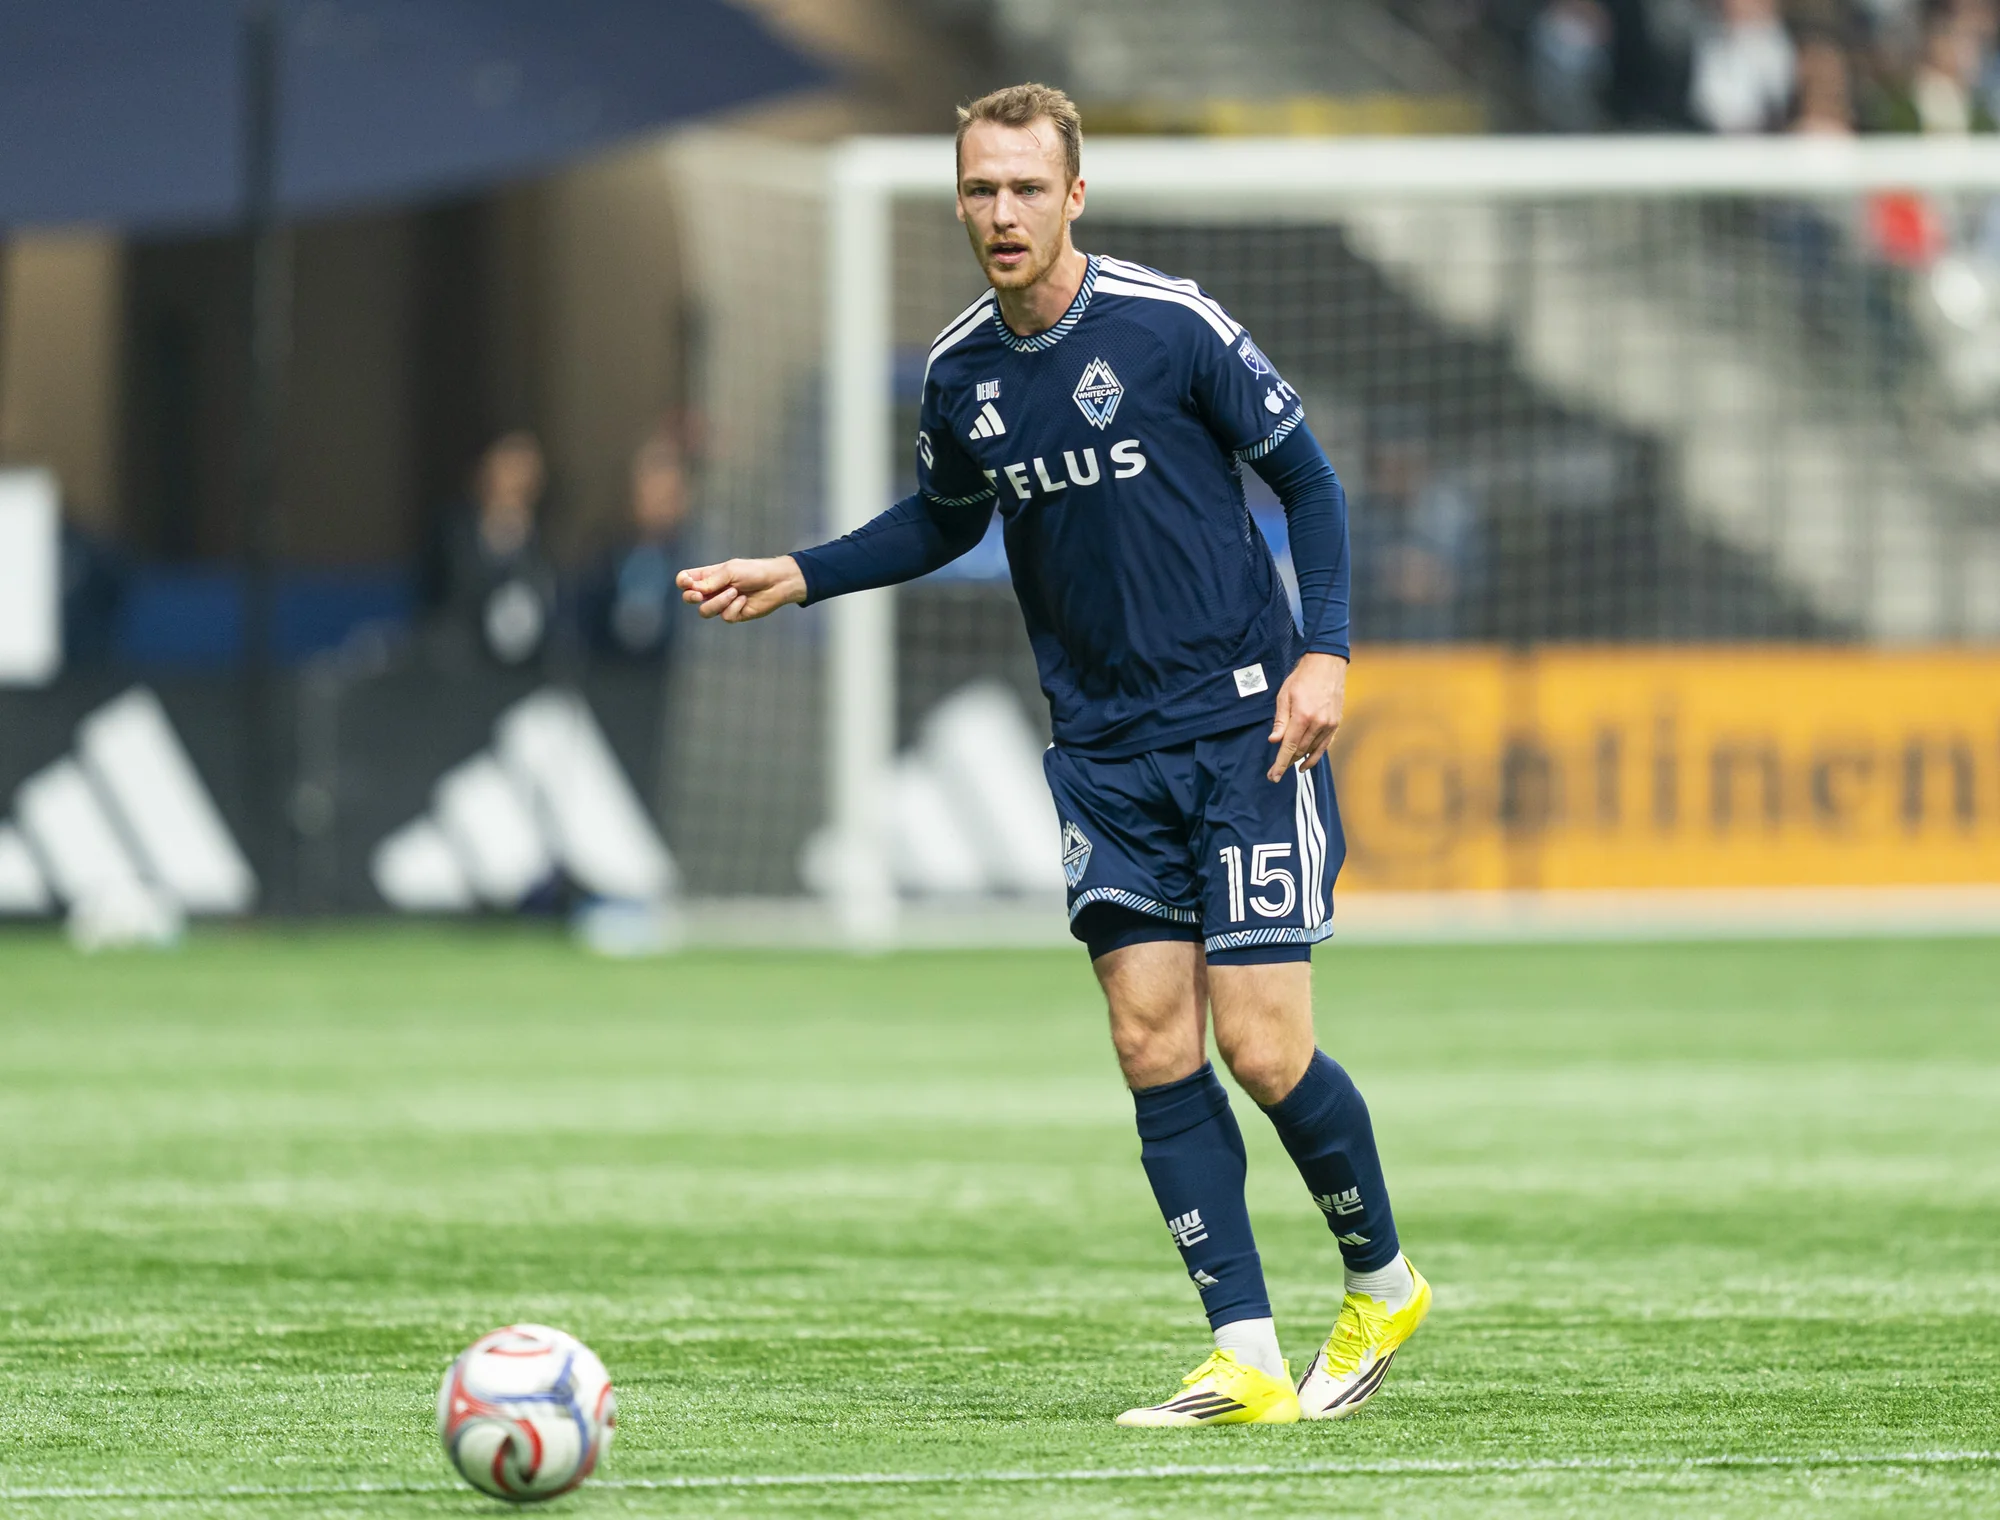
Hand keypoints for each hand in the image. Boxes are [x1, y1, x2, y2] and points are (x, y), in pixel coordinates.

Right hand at [676, 556, 807, 621]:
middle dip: (692, 597)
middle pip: (689, 598)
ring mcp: (721, 604)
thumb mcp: (730, 571)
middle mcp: (712, 591)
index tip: (688, 582)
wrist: (776, 582)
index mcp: (708, 576)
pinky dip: (735, 607)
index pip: (685, 580)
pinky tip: (744, 600)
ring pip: (705, 611)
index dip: (682, 582)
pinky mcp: (733, 615)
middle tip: (700, 595)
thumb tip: (695, 591)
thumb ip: (711, 581)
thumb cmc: (753, 571)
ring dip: (719, 602)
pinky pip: (725, 616)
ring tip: (735, 592)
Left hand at [1266, 652, 1346, 781]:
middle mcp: (1318, 723)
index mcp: (1302, 716)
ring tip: (1287, 766)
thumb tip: (1274, 741)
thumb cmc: (1301, 679)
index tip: (1273, 777)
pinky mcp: (1336, 723)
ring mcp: (1329, 724)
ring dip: (1299, 759)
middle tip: (1275, 771)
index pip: (1289, 747)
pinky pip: (1324, 746)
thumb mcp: (1284, 696)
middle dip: (1286, 762)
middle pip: (1299, 750)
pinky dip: (1315, 756)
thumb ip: (1280, 721)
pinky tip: (1305, 763)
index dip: (1280, 764)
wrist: (1326, 665)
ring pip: (1311, 750)